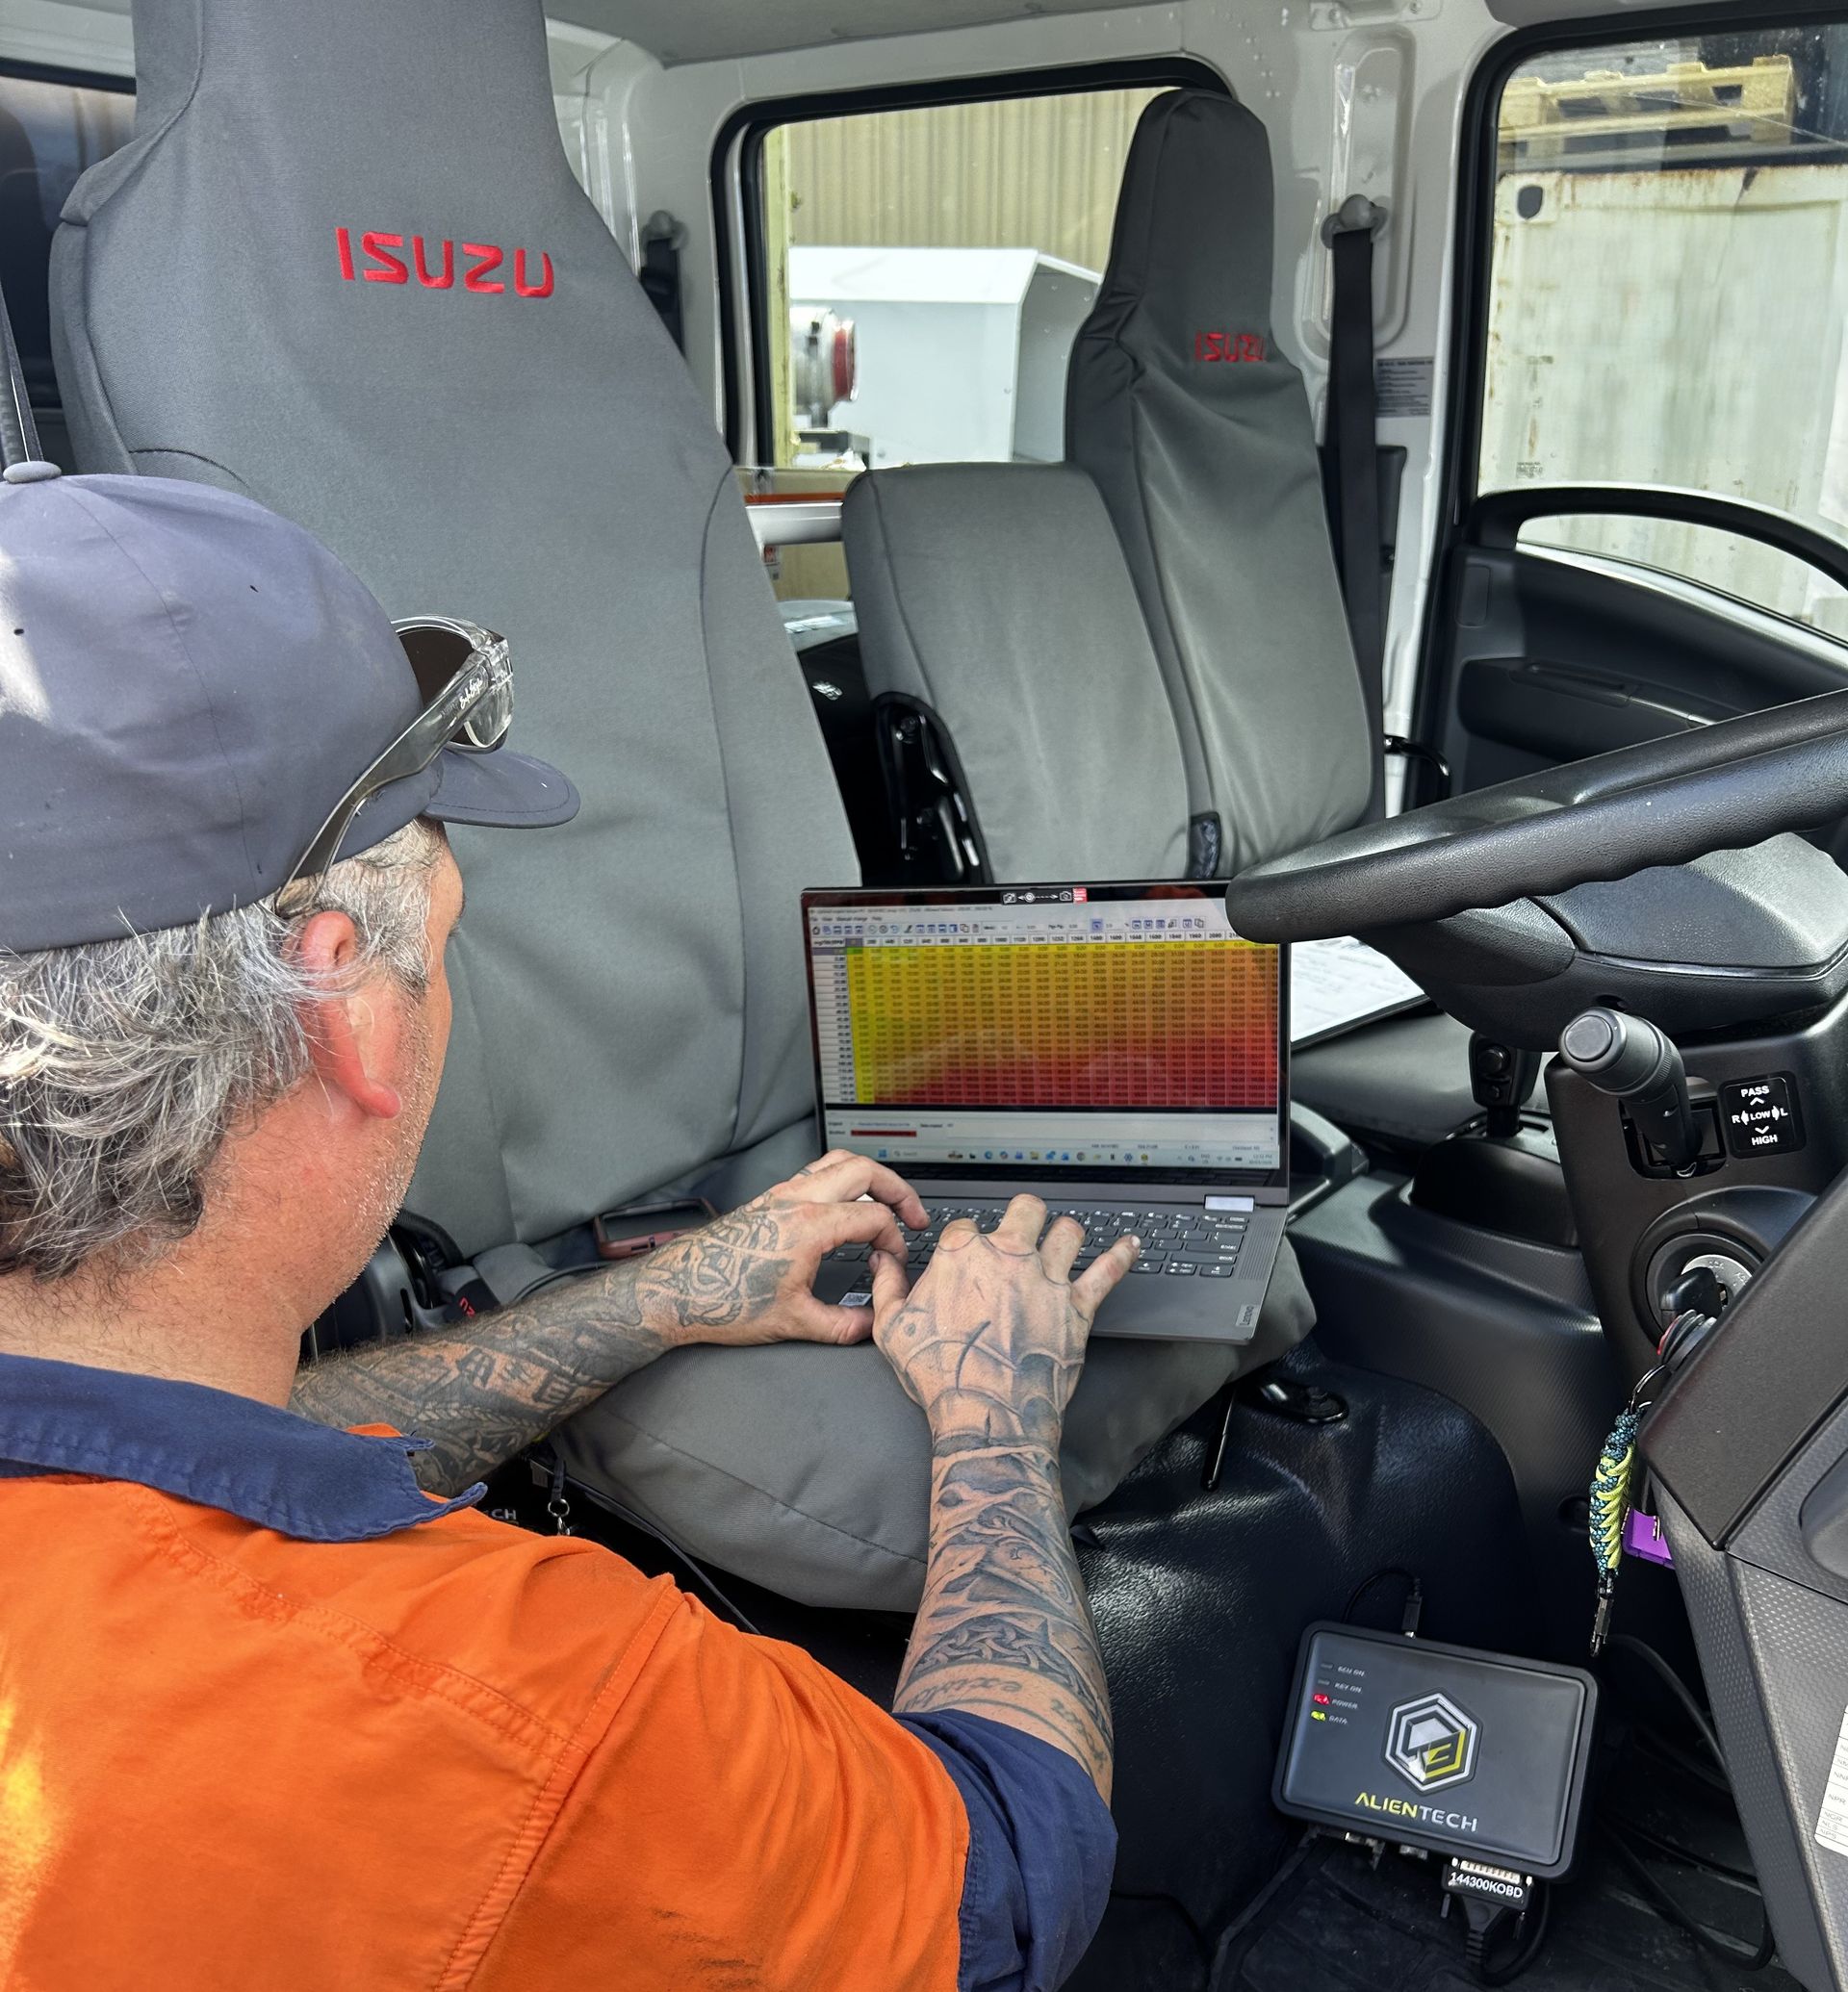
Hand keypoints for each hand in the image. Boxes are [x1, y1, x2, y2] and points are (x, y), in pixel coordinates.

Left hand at [642, 1150, 928, 1348]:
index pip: (874, 1217)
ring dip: (869, 1177)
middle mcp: (795, 1200)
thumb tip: (873, 1323)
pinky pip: (815, 1173)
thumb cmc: (723, 1302)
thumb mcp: (794, 1323)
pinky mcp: (767, 1200)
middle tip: (913, 1215)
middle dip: (898, 1190)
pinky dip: (842, 1181)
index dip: (896, 1241)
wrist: (676, 1291)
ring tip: (886, 1200)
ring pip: (837, 1162)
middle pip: (864, 1170)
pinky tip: (844, 1206)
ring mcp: (779, 1195)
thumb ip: (844, 1326)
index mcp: (808, 1225)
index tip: (894, 1262)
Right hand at [871, 1195, 1139, 1448]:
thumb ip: (886, 1286)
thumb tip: (881, 1260)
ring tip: (1066, 1236)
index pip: (967, 1226)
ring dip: (1067, 1232)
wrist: (986, 1413)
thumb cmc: (941, 1375)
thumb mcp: (892, 1328)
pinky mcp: (1077, 1306)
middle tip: (1024, 1225)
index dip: (968, 1240)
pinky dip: (1122, 1254)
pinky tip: (1131, 1244)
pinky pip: (1108, 1269)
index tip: (968, 1255)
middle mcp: (1008, 1256)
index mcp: (962, 1255)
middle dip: (1024, 1214)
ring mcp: (1046, 1278)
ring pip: (1068, 1231)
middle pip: (1025, 1209)